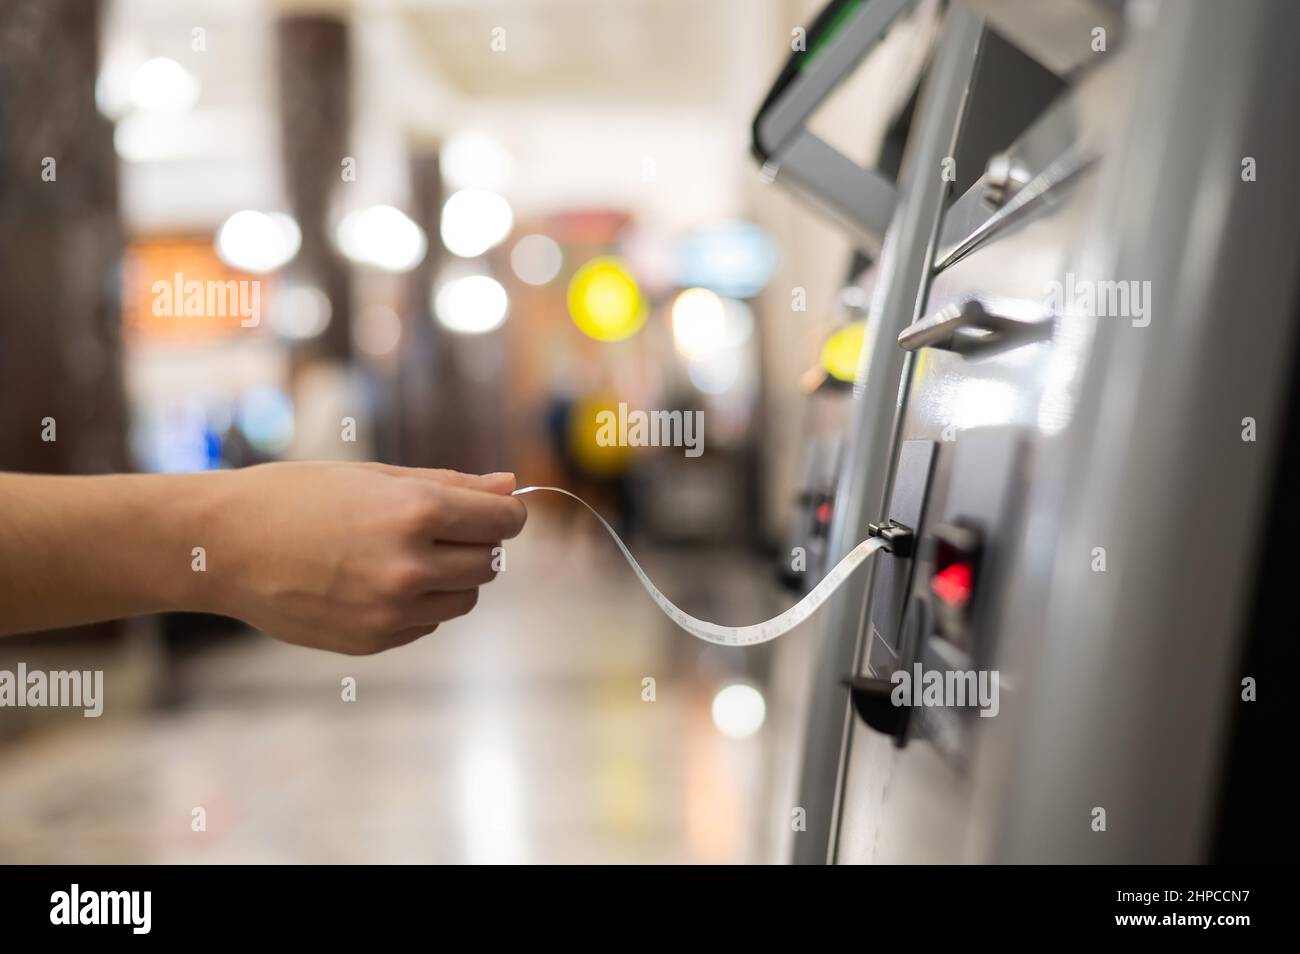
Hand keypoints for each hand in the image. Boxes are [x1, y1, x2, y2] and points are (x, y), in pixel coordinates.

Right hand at [197, 462, 526, 653]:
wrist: (225, 546)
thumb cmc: (298, 496)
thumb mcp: (377, 477)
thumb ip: (453, 485)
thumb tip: (510, 486)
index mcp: (416, 513)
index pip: (504, 522)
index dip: (506, 513)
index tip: (492, 510)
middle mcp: (411, 566)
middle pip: (489, 563)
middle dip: (475, 544)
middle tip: (434, 528)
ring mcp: (393, 610)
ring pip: (465, 599)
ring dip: (452, 578)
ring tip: (403, 554)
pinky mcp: (374, 640)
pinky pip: (428, 622)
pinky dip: (420, 604)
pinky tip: (375, 581)